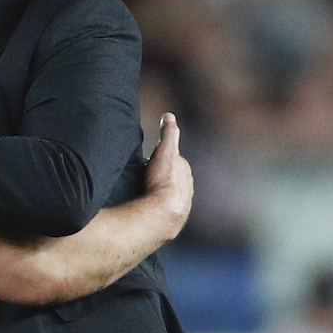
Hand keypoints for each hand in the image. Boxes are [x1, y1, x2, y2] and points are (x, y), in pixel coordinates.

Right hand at [144, 113, 193, 239]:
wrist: (163, 212)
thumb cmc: (163, 180)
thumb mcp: (165, 150)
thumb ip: (168, 133)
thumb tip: (169, 115)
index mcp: (184, 171)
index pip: (175, 160)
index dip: (162, 157)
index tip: (151, 157)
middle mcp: (186, 188)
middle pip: (173, 177)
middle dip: (163, 174)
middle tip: (146, 173)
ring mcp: (181, 203)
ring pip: (170, 193)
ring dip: (160, 191)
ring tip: (146, 190)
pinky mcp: (173, 217)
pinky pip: (165, 207)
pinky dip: (158, 205)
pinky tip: (149, 206)